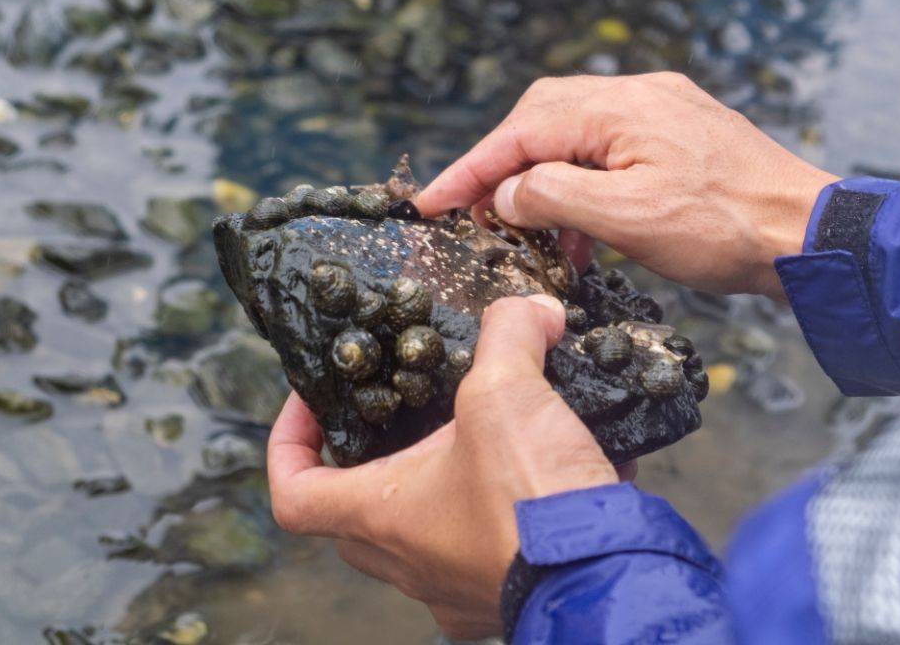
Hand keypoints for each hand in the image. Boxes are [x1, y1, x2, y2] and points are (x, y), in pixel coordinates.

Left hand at [268, 295, 620, 639]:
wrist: (609, 576)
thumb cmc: (531, 498)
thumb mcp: (507, 391)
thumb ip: (509, 333)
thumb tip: (531, 308)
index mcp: (381, 516)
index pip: (294, 492)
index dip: (290, 441)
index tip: (316, 401)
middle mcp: (410, 562)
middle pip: (359, 512)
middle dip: (378, 458)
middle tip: (408, 410)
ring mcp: (458, 586)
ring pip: (431, 530)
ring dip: (454, 481)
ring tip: (497, 430)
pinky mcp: (510, 590)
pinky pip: (496, 544)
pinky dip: (519, 504)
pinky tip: (561, 462)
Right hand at [417, 73, 837, 298]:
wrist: (811, 235)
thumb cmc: (727, 229)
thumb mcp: (627, 220)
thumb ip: (554, 197)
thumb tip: (507, 193)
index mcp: (620, 108)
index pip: (520, 132)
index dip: (468, 169)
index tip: (427, 203)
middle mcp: (639, 95)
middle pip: (542, 119)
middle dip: (501, 167)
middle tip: (471, 215)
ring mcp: (663, 112)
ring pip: (575, 136)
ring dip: (544, 182)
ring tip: (532, 238)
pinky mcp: (681, 136)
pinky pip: (610, 150)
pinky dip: (583, 186)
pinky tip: (582, 232)